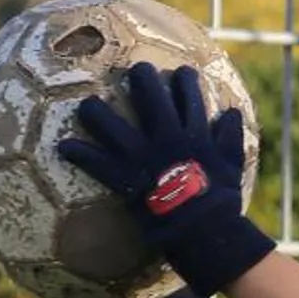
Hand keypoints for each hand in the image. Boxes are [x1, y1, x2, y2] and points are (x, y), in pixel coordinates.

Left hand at [56, 62, 275, 296]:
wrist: (203, 227)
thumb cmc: (221, 198)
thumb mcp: (233, 164)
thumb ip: (231, 136)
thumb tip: (233, 112)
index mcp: (193, 132)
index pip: (189, 95)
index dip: (184, 80)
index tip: (180, 72)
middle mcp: (165, 136)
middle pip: (150, 96)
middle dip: (141, 78)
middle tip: (134, 70)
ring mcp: (142, 155)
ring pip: (113, 125)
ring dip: (98, 112)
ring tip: (87, 104)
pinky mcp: (126, 177)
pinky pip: (97, 163)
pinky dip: (80, 154)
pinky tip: (64, 147)